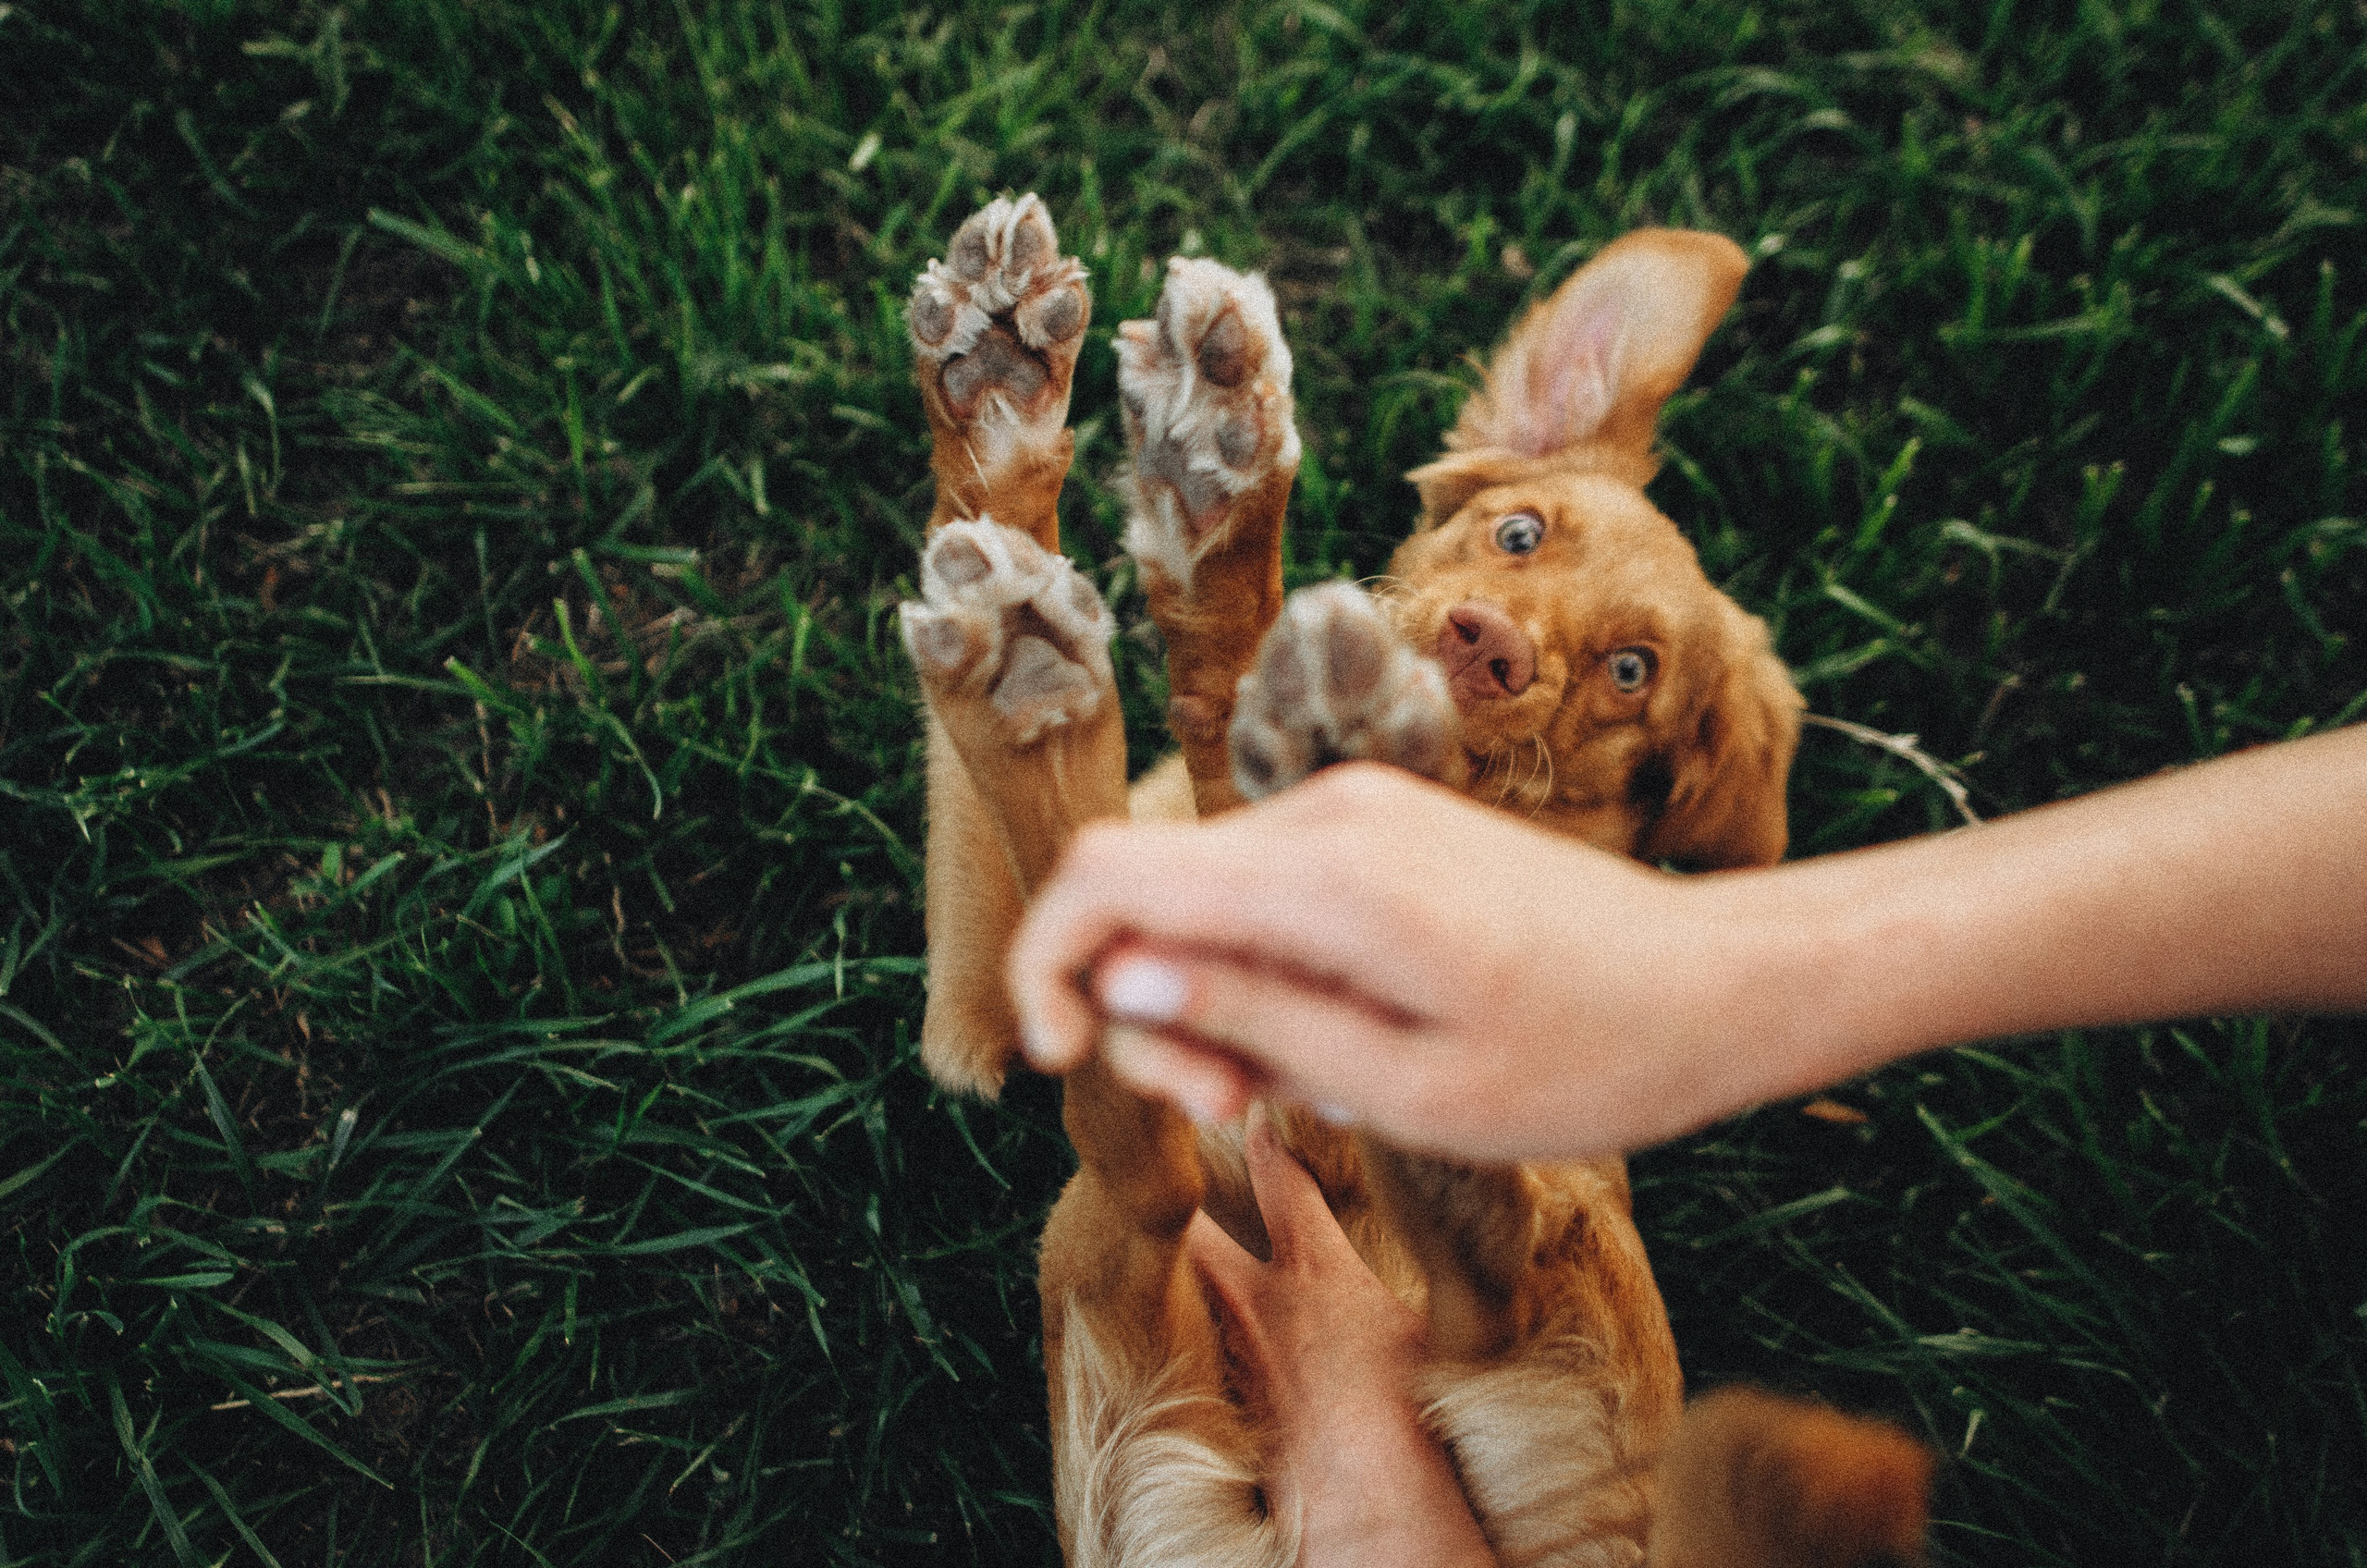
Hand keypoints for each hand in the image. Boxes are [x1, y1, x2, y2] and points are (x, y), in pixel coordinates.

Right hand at [1009, 731, 2366, 1162]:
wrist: (1714, 985)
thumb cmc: (1582, 1057)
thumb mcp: (1402, 1084)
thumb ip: (1250, 1021)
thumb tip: (1119, 978)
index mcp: (1324, 874)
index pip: (1107, 873)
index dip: (1047, 965)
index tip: (1068, 1061)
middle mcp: (1326, 813)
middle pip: (1145, 890)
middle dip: (1145, 1011)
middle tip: (1232, 1110)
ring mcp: (1355, 809)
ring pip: (1203, 895)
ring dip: (1208, 1001)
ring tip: (1296, 1092)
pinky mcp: (1380, 828)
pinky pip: (1267, 891)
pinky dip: (1261, 970)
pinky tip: (1336, 1042)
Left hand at [1187, 1107, 1493, 1567]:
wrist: (1365, 1494)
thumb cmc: (1412, 1412)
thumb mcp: (1427, 1333)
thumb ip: (1415, 1289)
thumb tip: (1447, 1275)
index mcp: (1315, 1272)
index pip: (1282, 1183)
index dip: (1267, 1144)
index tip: (1256, 1118)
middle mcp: (1258, 1305)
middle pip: (1197, 1230)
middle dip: (1182, 1201)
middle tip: (1165, 1171)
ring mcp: (1232, 1357)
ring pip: (1185, 1293)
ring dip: (1181, 1272)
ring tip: (1171, 1252)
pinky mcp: (1224, 1409)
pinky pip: (1196, 1360)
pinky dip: (1194, 1345)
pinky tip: (1184, 1345)